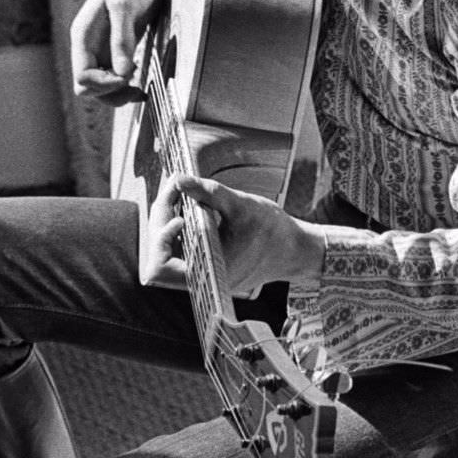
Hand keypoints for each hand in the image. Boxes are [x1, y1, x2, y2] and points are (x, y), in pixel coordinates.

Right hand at [70, 0, 159, 99]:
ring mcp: (100, 49)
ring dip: (117, 94)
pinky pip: (113, 78)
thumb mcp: (126, 5)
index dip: (105, 83)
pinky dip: (124, 86)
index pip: (83, 77)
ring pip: (100, 87)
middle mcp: (88, 46)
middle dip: (109, 93)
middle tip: (135, 89)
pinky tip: (141, 85)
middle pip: (88, 88)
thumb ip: (122, 38)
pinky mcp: (115, 50)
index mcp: (83, 36)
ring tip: (139, 91)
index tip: (128, 75)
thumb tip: (122, 72)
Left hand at [145, 173, 325, 294]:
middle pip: (162, 255)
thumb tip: (179, 179)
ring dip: (170, 222)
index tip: (179, 213)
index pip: (160, 268)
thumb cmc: (274, 232)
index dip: (161, 239)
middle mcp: (203, 279)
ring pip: (171, 251)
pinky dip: (182, 228)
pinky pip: (184, 249)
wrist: (297, 250)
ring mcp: (206, 273)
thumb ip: (207, 191)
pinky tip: (189, 205)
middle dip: (163, 220)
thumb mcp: (240, 205)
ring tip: (179, 194)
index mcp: (207, 273)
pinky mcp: (210, 265)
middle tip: (174, 189)